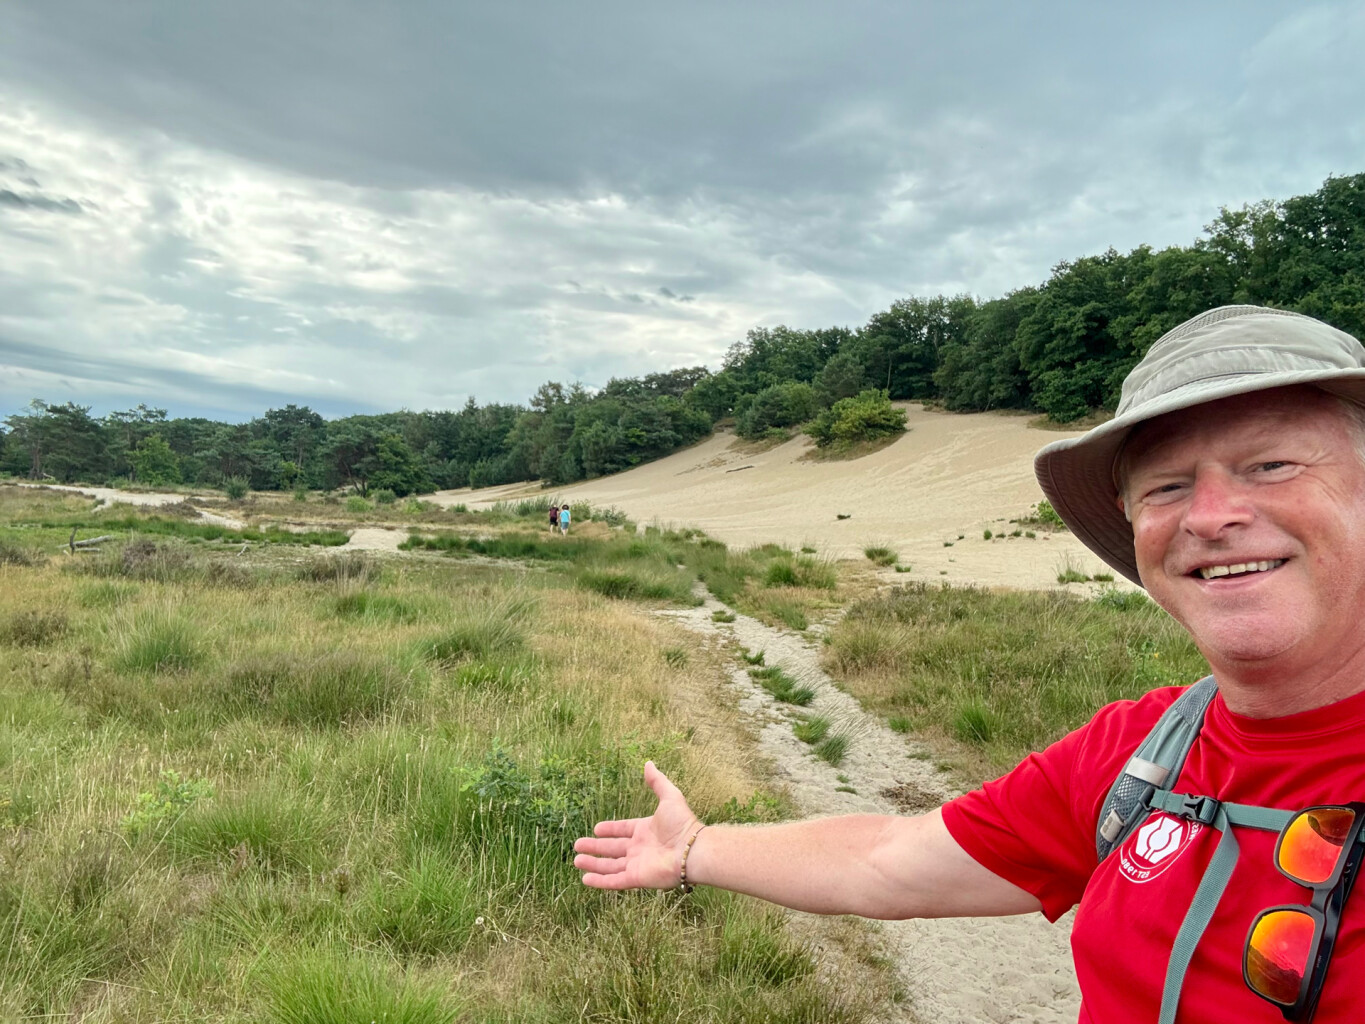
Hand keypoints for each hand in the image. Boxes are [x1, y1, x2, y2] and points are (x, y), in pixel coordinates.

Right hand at [573, 761, 701, 889]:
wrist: (692, 850)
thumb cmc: (682, 824)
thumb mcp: (669, 797)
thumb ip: (657, 782)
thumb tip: (648, 763)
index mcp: (645, 830)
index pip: (623, 830)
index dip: (610, 829)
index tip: (596, 829)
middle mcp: (639, 848)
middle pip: (612, 848)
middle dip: (595, 847)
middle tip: (577, 845)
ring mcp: (637, 864)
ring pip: (610, 865)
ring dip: (593, 864)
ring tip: (576, 861)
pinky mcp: (636, 878)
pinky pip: (614, 881)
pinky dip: (600, 881)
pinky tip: (585, 879)